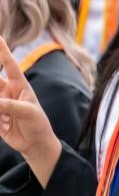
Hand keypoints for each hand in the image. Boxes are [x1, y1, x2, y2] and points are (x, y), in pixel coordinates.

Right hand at [0, 36, 60, 185]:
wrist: (35, 144)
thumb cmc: (38, 124)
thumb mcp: (29, 113)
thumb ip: (11, 106)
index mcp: (20, 86)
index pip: (9, 65)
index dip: (3, 51)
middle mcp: (7, 92)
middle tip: (3, 100)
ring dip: (0, 110)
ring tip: (6, 119)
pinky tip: (5, 126)